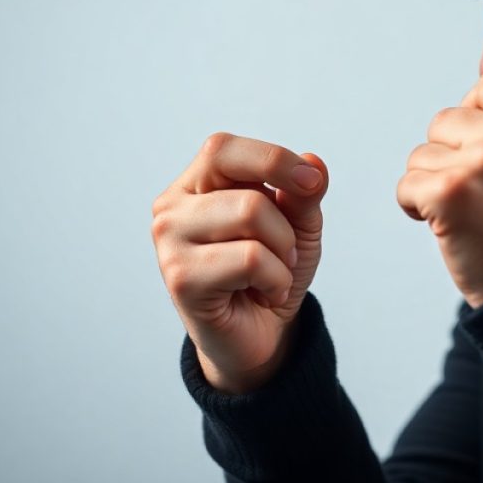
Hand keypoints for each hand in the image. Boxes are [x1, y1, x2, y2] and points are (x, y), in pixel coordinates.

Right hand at [151, 132, 327, 392]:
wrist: (260, 334)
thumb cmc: (271, 270)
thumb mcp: (298, 224)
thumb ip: (304, 191)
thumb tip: (314, 162)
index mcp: (194, 182)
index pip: (223, 149)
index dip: (273, 159)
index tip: (312, 181)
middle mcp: (172, 207)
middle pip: (249, 192)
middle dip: (286, 225)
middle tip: (284, 251)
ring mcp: (169, 242)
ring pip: (251, 217)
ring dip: (282, 252)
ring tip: (272, 272)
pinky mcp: (180, 278)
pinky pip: (250, 259)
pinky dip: (275, 278)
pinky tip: (262, 293)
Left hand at [397, 70, 482, 307]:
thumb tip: (475, 87)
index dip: (476, 120)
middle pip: (448, 118)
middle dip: (451, 156)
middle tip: (480, 197)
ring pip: (423, 152)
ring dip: (433, 184)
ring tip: (470, 215)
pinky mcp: (452, 191)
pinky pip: (408, 184)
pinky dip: (417, 208)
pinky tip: (449, 229)